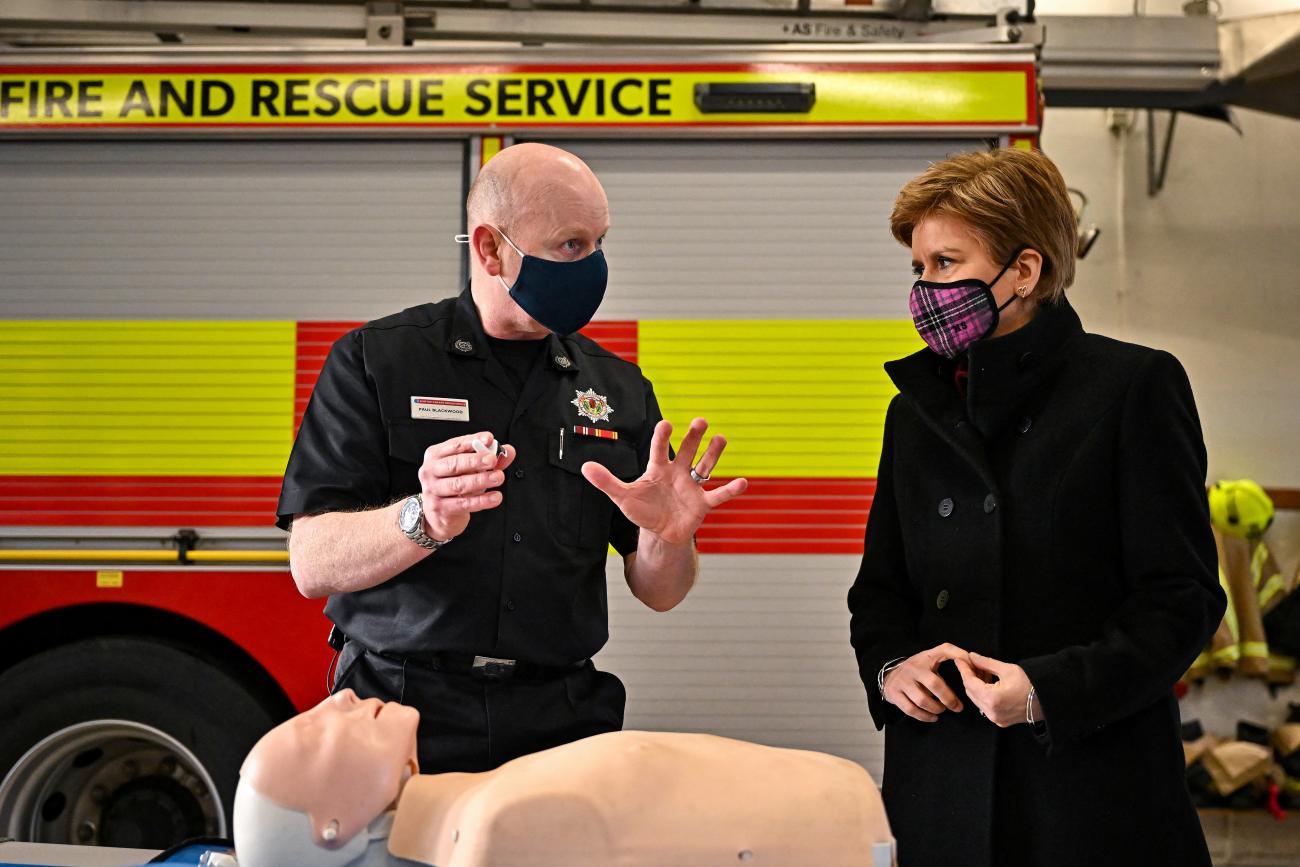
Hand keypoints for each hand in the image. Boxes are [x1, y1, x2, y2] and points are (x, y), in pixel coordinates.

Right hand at [416, 431, 514, 540]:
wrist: (439, 513)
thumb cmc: (453, 484)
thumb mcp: (469, 469)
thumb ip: (488, 459)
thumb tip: (508, 451)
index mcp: (436, 455)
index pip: (455, 444)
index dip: (472, 441)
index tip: (488, 439)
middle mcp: (430, 471)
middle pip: (454, 464)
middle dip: (475, 461)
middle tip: (492, 460)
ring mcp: (433, 490)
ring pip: (459, 484)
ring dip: (481, 480)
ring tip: (498, 477)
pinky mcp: (440, 508)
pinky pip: (464, 504)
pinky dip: (482, 500)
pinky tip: (495, 497)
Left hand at [580, 418, 747, 544]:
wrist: (660, 532)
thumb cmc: (643, 510)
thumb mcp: (622, 496)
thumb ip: (606, 481)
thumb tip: (584, 467)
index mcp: (658, 468)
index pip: (659, 449)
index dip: (662, 437)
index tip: (666, 423)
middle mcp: (678, 473)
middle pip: (686, 451)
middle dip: (693, 437)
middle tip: (700, 421)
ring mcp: (692, 487)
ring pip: (705, 466)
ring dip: (713, 453)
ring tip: (721, 438)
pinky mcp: (702, 503)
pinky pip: (718, 495)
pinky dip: (731, 490)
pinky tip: (743, 482)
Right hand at [882, 643, 968, 722]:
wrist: (890, 676)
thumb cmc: (917, 669)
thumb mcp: (931, 658)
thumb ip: (950, 656)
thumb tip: (972, 665)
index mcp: (925, 657)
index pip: (945, 650)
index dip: (960, 657)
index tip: (971, 672)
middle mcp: (913, 668)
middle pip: (934, 684)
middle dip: (949, 698)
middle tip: (958, 707)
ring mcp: (902, 681)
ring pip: (922, 700)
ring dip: (936, 708)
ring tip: (942, 710)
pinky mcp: (894, 694)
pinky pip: (911, 709)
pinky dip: (924, 716)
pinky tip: (933, 717)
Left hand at [955, 652, 1042, 727]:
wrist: (1047, 701)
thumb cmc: (1030, 684)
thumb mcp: (1007, 669)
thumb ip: (986, 663)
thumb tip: (972, 657)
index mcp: (992, 698)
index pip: (969, 682)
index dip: (963, 669)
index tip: (960, 660)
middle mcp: (991, 712)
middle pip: (970, 692)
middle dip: (969, 677)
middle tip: (971, 664)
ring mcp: (995, 718)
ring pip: (976, 700)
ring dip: (975, 686)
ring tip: (981, 672)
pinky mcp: (999, 721)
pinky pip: (984, 706)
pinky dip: (982, 695)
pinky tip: (988, 684)